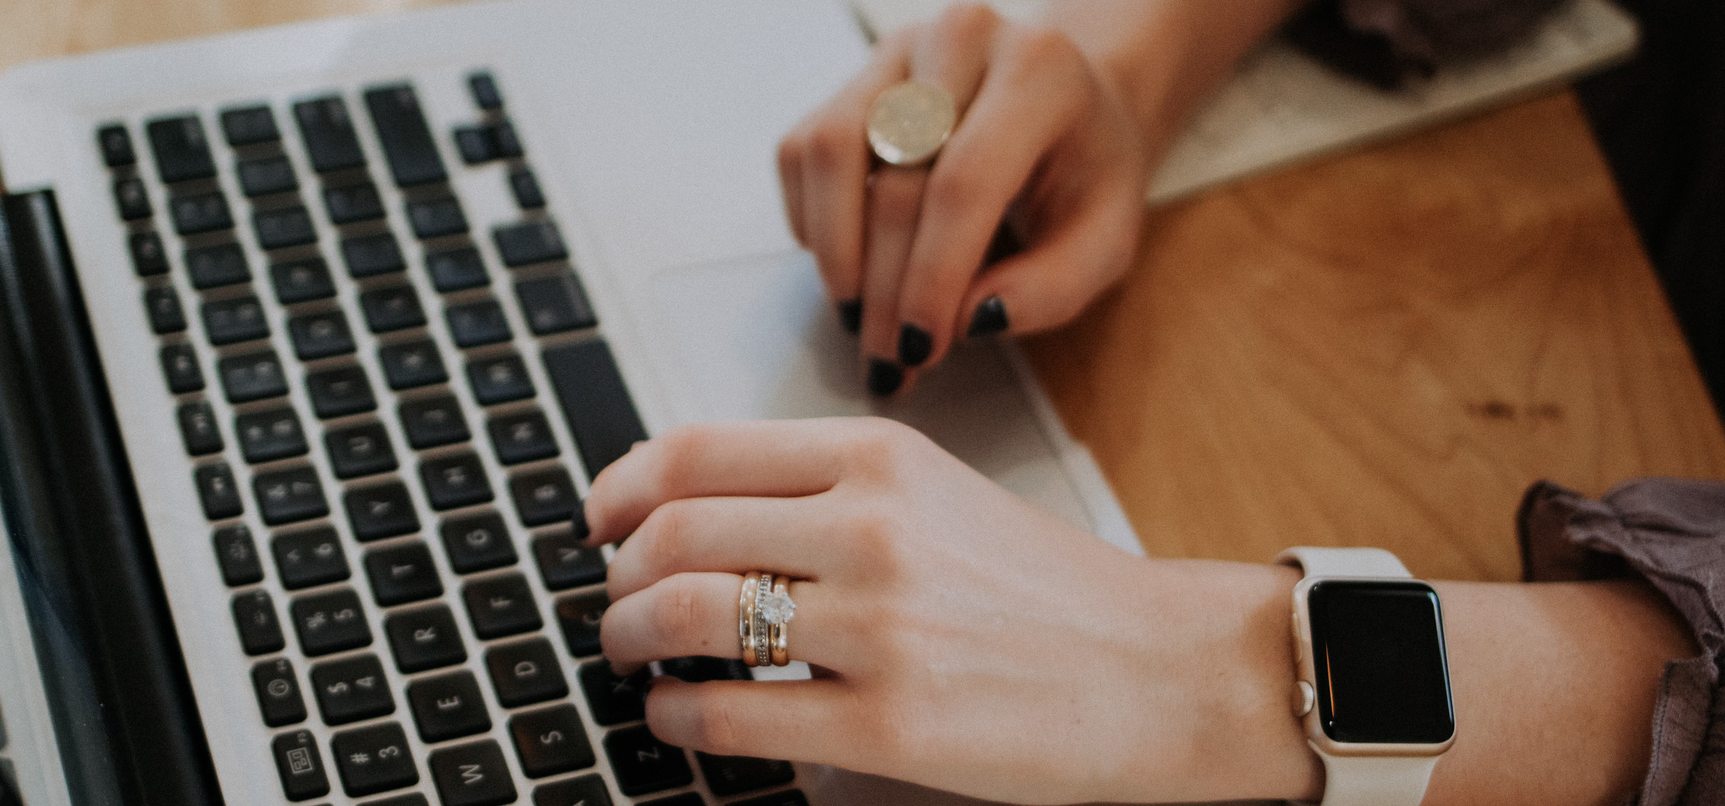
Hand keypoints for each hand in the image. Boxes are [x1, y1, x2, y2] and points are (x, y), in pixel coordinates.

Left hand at [578, 419, 1315, 803]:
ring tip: (632, 653)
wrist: (1161, 669)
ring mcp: (881, 628)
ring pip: (688, 616)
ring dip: (630, 637)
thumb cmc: (1046, 588)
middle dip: (617, 573)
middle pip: (675, 532)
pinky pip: (732, 716)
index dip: (620, 486)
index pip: (697, 449)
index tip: (598, 517)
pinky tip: (677, 717)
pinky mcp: (891, 726)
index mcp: (880, 458)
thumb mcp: (936, 493)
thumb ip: (823, 489)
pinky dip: (675, 717)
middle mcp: (873, 528)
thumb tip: (691, 507)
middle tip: (613, 600)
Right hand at [776, 4, 1148, 396]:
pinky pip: (802, 151)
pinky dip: (812, 220)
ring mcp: (898, 52)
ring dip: (835, 253)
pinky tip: (850, 263)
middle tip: (888, 359)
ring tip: (858, 316)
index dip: (932, 276)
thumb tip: (970, 321)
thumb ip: (1051, 288)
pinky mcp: (853, 77)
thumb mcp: (1104, 240)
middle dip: (885, 289)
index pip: (964, 182)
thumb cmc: (1085, 173)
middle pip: (895, 179)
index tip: (920, 348)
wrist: (1068, 102)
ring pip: (830, 152)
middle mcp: (962, 41)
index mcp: (1039, 73)